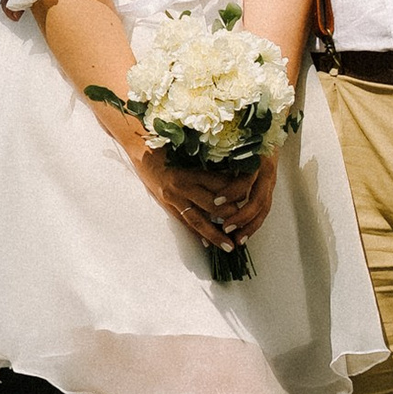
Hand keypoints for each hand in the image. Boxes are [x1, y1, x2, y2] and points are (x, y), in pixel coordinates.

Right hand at [139, 149, 269, 249]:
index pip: (221, 184)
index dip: (237, 192)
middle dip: (230, 217)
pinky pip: (184, 223)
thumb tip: (234, 174)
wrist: (141, 151)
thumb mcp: (190, 151)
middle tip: (245, 227)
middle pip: (212, 204)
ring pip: (198, 220)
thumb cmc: (167, 147)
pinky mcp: (167, 205)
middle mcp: (184, 185)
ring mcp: (174, 197)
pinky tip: (206, 245)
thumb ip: (210, 163)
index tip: (251, 198)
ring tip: (229, 246)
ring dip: (215, 234)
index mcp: (192, 169)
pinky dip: (197, 234)